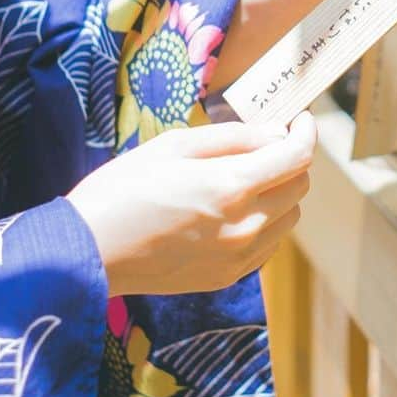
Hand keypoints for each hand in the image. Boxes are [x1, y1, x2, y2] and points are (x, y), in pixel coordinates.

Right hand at [67, 113, 315, 296]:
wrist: (91, 250)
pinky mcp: (227, 277)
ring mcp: (238, 257)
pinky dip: (265, 222)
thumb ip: (232, 138)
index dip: (305, 132)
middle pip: (299, 188)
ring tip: (247, 176)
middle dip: (292, 160)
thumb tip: (275, 133)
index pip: (296, 157)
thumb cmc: (125, 186)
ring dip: (281, 192)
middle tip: (268, 143)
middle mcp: (245, 225)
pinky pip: (268, 245)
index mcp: (232, 186)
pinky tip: (234, 209)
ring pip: (288, 218)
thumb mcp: (174, 144)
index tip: (299, 118)